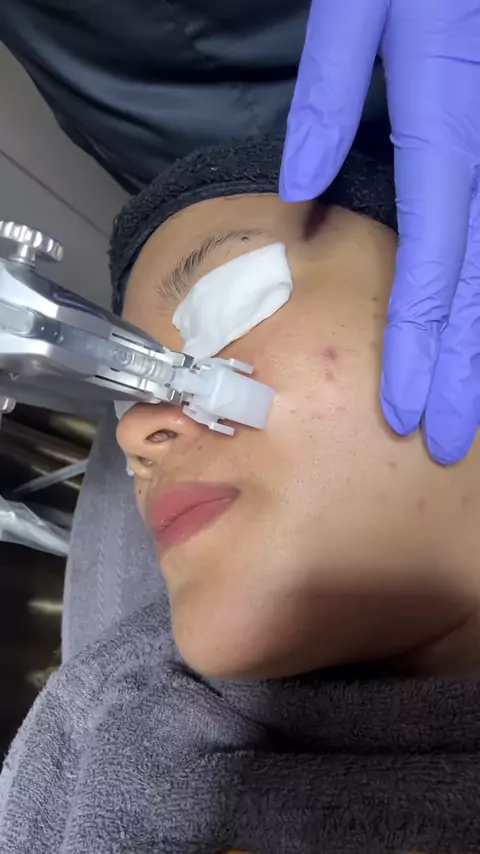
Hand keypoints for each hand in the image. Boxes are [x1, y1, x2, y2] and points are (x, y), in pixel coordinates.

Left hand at [280, 0, 479, 463]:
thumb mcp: (363, 6)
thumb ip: (332, 93)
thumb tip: (298, 188)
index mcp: (447, 116)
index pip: (433, 257)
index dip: (420, 342)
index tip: (406, 410)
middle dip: (467, 369)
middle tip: (450, 440)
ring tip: (472, 407)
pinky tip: (479, 332)